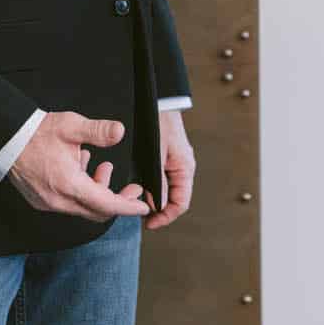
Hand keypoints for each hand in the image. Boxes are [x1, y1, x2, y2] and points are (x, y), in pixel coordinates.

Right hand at [5, 110, 151, 221]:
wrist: (6, 140)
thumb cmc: (37, 133)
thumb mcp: (71, 126)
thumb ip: (98, 131)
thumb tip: (119, 132)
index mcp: (68, 185)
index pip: (105, 204)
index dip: (127, 207)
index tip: (142, 208)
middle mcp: (58, 200)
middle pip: (96, 210)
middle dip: (116, 200)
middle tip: (130, 187)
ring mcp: (47, 203)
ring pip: (83, 207)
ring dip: (98, 191)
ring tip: (102, 167)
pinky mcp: (41, 200)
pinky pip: (69, 202)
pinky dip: (82, 190)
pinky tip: (81, 167)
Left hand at [146, 110, 195, 231]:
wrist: (158, 100)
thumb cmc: (158, 123)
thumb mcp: (155, 154)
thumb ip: (157, 180)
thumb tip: (156, 205)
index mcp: (184, 169)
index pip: (180, 204)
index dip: (165, 217)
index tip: (149, 224)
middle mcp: (183, 168)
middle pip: (176, 199)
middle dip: (160, 211)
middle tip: (141, 217)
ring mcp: (177, 162)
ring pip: (170, 190)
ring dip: (156, 200)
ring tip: (139, 205)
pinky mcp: (169, 157)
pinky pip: (165, 179)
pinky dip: (156, 188)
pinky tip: (142, 189)